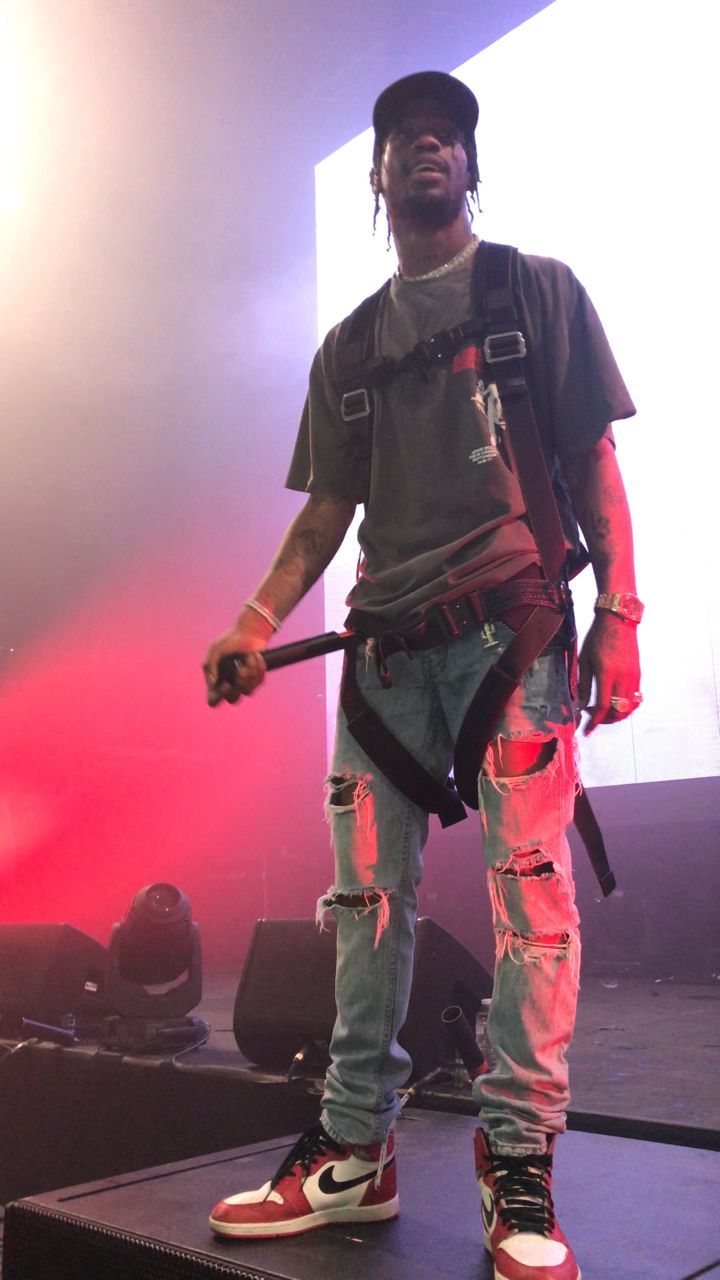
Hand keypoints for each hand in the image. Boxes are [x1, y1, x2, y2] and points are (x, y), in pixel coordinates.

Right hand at [203, 618, 269, 706]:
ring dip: (250, 673)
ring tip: (248, 658)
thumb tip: (212, 683)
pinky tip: (256, 656)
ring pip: (248, 691)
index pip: (213, 700)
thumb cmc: (230, 640)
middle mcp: (229, 684)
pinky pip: (259, 682)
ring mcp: (243, 682)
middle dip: (238, 685)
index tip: (226, 684)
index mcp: (216, 680)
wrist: (250, 631)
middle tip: (241, 670)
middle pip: (233, 699)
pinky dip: (258, 668)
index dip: (218, 697)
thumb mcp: (215, 649)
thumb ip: (209, 665)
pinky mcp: (256, 678)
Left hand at [578, 611, 641, 734]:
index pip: (603, 706)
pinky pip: (635, 698)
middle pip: (618, 711)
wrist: (619, 620)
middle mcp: (623, 677)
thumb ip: (582, 684)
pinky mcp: (638, 674)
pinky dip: (626, 707)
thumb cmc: (597, 638)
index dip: (594, 722)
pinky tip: (615, 703)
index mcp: (606, 673)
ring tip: (604, 713)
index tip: (587, 730)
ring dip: (616, 715)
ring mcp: (634, 677)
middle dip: (605, 720)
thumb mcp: (584, 660)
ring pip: (629, 707)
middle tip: (593, 719)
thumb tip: (580, 705)